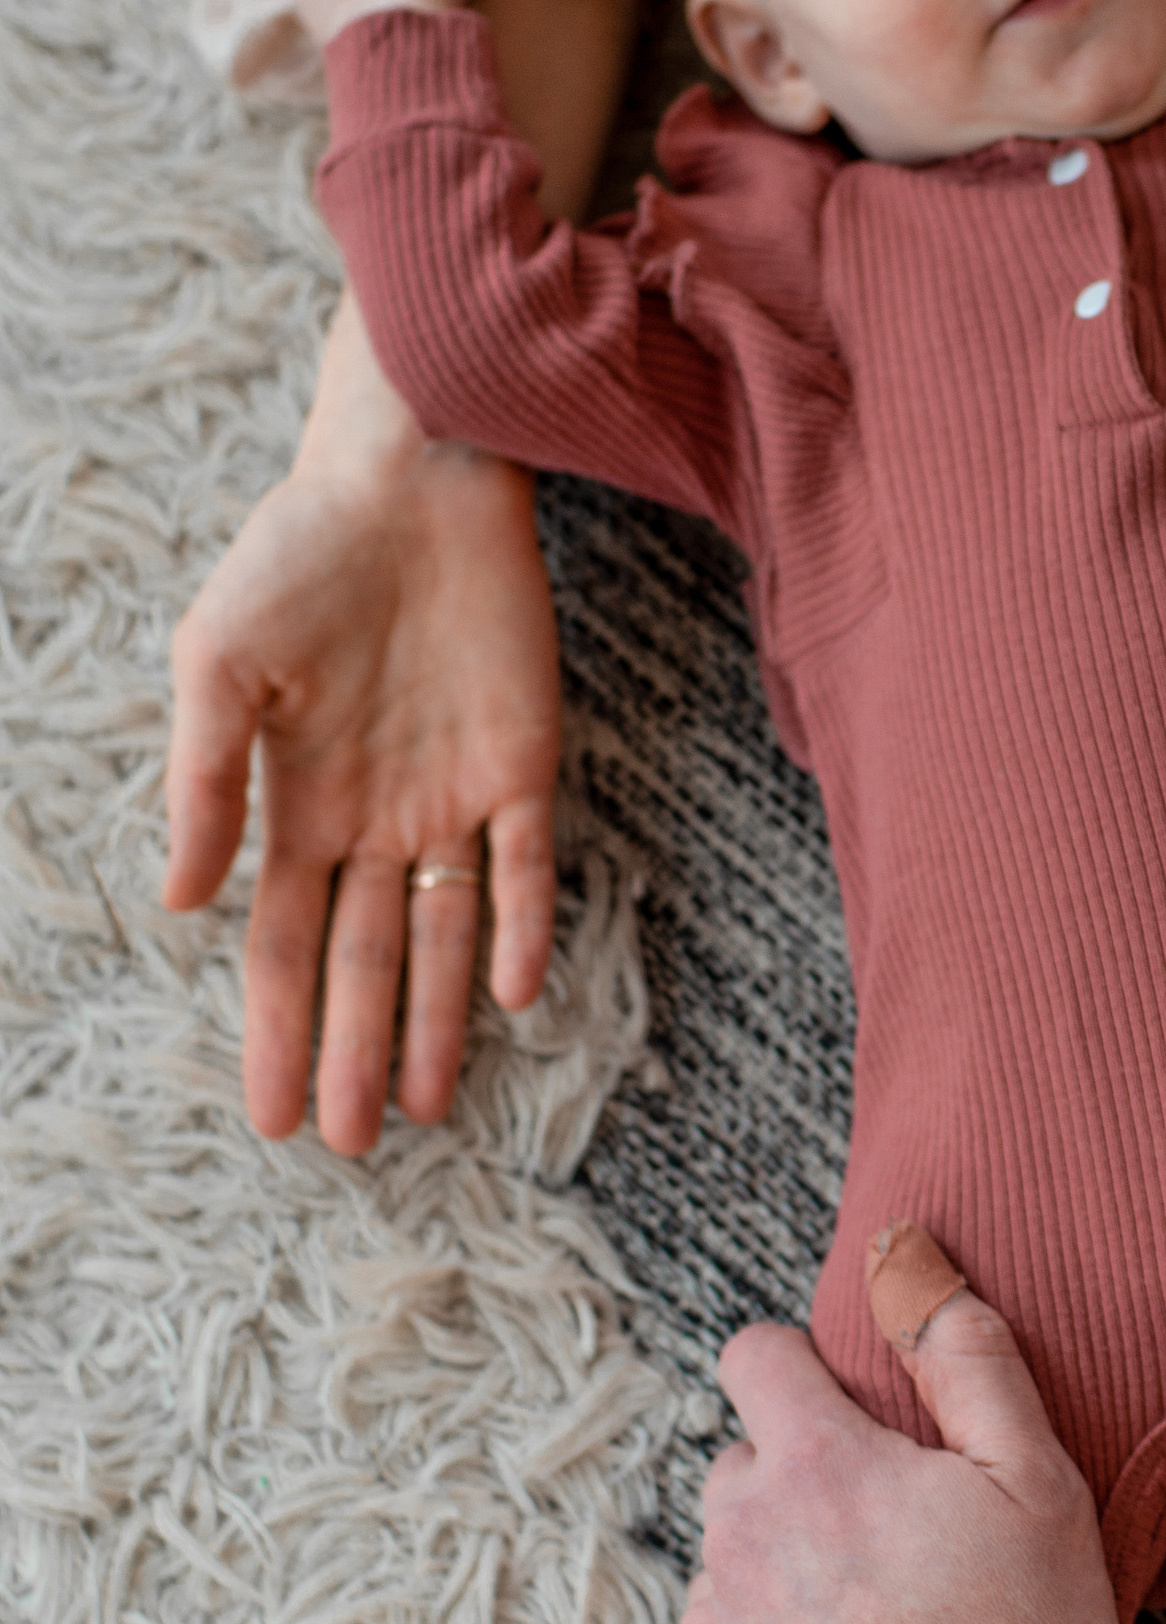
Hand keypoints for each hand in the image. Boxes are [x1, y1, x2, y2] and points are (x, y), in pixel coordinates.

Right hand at [163, 295, 559, 1150]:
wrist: (404, 477)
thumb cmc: (294, 558)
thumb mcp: (219, 665)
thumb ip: (204, 782)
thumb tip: (183, 900)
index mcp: (293, 807)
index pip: (280, 947)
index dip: (276, 1032)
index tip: (274, 1119)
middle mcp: (374, 821)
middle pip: (363, 963)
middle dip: (357, 1053)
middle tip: (358, 1147)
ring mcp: (452, 798)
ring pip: (446, 937)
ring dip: (440, 1019)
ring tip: (430, 1106)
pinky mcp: (524, 761)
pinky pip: (525, 865)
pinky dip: (519, 928)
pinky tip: (512, 994)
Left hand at [671, 1233, 1129, 1623]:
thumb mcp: (1036, 1484)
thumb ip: (964, 1356)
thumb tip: (909, 1255)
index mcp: (818, 1465)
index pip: (753, 1355)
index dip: (798, 1369)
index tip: (850, 1414)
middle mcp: (739, 1538)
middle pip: (743, 1468)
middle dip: (803, 1488)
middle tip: (892, 1551)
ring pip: (731, 1567)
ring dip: (784, 1581)